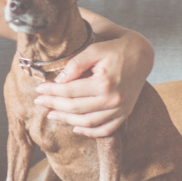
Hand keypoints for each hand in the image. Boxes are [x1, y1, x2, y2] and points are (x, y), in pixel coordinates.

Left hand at [32, 28, 153, 137]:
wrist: (142, 54)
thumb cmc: (116, 48)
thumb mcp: (94, 49)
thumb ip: (76, 64)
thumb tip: (58, 80)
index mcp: (104, 82)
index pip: (69, 91)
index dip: (51, 92)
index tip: (39, 90)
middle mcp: (113, 99)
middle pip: (76, 108)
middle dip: (54, 105)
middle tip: (39, 102)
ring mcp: (121, 109)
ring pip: (88, 122)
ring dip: (67, 120)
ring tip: (51, 114)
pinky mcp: (125, 113)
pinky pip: (107, 129)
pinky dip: (90, 132)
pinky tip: (76, 128)